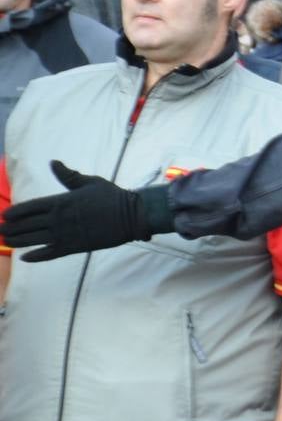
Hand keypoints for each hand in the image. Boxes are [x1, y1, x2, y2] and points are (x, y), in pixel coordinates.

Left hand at [1, 161, 170, 260]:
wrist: (131, 215)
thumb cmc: (112, 196)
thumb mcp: (89, 181)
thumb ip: (68, 175)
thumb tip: (53, 162)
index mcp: (60, 201)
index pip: (29, 207)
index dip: (14, 212)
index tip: (4, 215)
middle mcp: (58, 218)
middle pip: (26, 225)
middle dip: (10, 228)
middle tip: (0, 230)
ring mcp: (65, 234)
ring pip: (33, 240)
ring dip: (17, 241)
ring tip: (7, 241)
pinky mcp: (74, 247)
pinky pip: (49, 254)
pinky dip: (36, 257)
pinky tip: (25, 258)